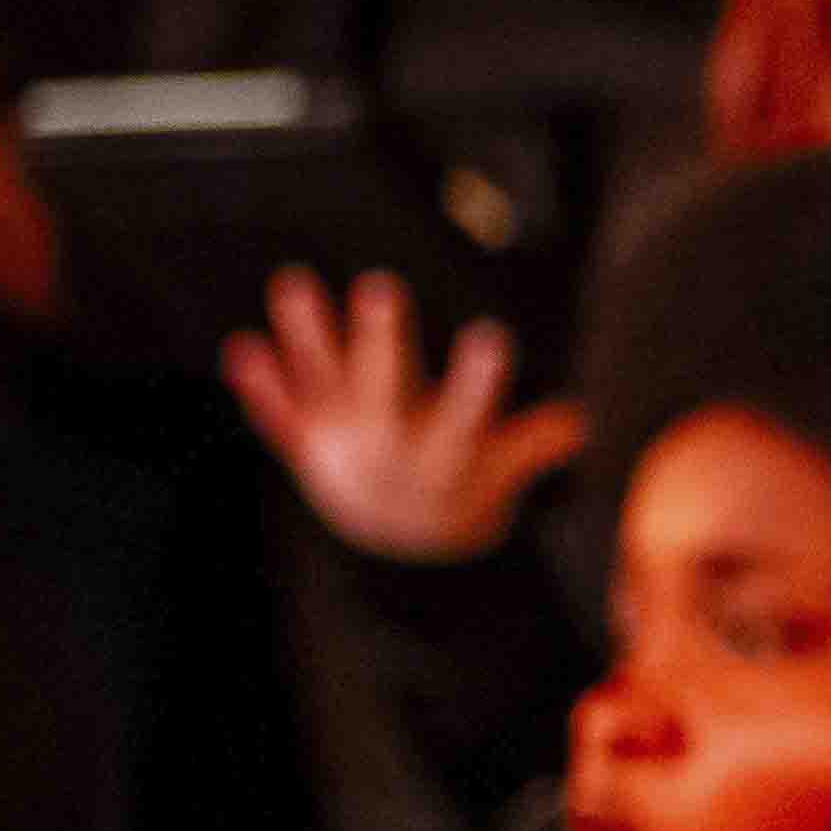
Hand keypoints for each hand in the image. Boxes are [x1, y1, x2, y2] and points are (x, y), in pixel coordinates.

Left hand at [224, 268, 586, 562]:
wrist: (399, 545)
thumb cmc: (462, 489)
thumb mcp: (506, 474)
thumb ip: (538, 443)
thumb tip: (588, 421)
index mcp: (446, 453)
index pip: (469, 411)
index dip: (479, 378)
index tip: (492, 337)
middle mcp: (390, 445)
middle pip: (386, 386)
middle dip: (382, 337)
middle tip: (380, 287)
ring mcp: (341, 444)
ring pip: (324, 385)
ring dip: (307, 337)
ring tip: (295, 285)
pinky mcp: (306, 444)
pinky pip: (280, 417)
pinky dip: (261, 389)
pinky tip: (242, 351)